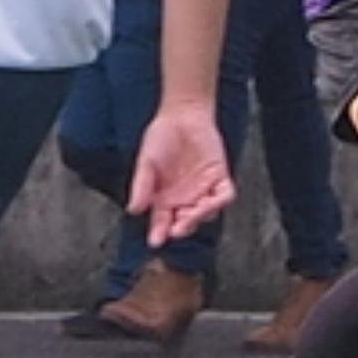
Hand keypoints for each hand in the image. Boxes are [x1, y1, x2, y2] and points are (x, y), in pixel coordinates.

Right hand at [126, 102, 235, 247]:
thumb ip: (141, 186)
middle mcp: (184, 200)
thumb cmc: (161, 138)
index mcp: (164, 200)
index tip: (155, 241)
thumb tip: (133, 210)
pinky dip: (220, 201)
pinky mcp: (220, 179)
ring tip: (190, 214)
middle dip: (182, 228)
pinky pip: (224, 196)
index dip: (159, 233)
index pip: (162, 223)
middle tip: (176, 229)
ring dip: (199, 216)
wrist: (182, 115)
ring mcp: (203, 190)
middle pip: (185, 222)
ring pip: (206, 213)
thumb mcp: (146, 162)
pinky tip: (211, 201)